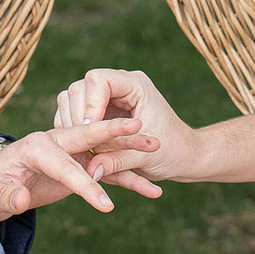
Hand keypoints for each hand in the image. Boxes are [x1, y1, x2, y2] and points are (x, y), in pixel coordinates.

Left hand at [0, 117, 159, 219]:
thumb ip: (7, 195)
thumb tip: (21, 198)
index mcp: (35, 146)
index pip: (63, 163)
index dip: (83, 183)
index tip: (103, 204)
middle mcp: (56, 143)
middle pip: (89, 137)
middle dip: (116, 133)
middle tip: (143, 126)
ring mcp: (69, 153)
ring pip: (104, 150)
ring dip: (130, 149)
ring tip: (158, 147)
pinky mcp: (78, 166)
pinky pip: (107, 172)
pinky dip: (128, 178)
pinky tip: (151, 189)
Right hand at [50, 68, 201, 189]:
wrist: (182, 157)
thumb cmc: (171, 153)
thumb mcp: (144, 158)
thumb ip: (117, 162)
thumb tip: (91, 173)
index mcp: (135, 85)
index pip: (99, 80)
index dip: (90, 103)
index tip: (90, 130)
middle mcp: (119, 86)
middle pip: (81, 88)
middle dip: (77, 117)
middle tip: (82, 144)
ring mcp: (106, 97)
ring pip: (72, 100)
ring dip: (72, 125)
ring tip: (81, 150)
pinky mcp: (98, 111)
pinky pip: (73, 115)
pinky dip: (73, 132)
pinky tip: (80, 151)